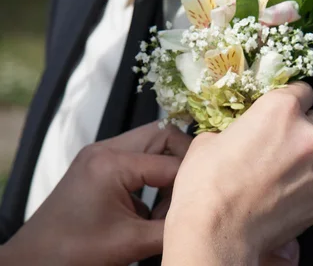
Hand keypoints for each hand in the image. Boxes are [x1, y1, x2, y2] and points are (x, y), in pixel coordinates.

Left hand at [1, 122, 190, 265]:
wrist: (32, 261)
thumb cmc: (76, 253)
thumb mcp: (132, 243)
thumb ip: (172, 227)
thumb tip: (204, 216)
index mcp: (112, 164)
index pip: (171, 164)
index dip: (192, 184)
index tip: (203, 204)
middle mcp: (106, 149)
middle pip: (164, 136)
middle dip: (184, 162)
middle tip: (191, 193)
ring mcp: (99, 154)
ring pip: (152, 143)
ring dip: (168, 168)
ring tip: (167, 205)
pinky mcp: (97, 164)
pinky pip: (137, 157)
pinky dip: (152, 176)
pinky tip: (150, 207)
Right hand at [163, 82, 312, 265]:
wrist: (216, 234)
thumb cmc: (206, 183)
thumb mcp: (211, 139)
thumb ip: (240, 128)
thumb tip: (244, 135)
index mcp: (281, 109)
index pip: (303, 91)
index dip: (292, 100)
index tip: (282, 112)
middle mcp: (308, 134)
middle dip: (299, 131)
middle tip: (275, 148)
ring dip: (301, 162)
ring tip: (274, 180)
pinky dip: (302, 190)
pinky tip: (278, 200)